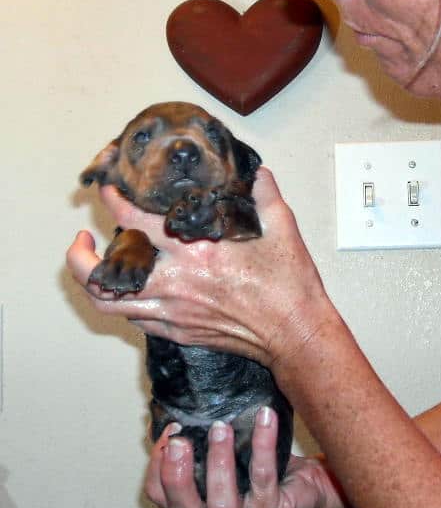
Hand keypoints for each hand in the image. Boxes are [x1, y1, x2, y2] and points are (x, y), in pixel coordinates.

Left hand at [66, 168, 335, 367]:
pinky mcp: (177, 332)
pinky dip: (123, 302)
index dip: (114, 202)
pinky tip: (130, 288)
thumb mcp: (282, 229)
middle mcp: (176, 284)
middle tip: (82, 238)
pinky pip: (134, 319)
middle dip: (80, 254)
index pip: (136, 223)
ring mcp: (173, 312)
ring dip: (92, 283)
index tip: (107, 190)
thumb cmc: (288, 286)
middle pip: (102, 276)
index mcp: (196, 252)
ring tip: (94, 266)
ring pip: (109, 305)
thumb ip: (265, 195)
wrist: (294, 334)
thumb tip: (257, 172)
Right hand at [145, 407, 345, 507]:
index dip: (159, 466)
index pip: (162, 498)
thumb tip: (172, 412)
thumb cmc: (265, 476)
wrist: (312, 492)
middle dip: (178, 474)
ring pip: (222, 504)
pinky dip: (262, 443)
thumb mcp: (226, 464)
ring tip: (220, 427)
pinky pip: (264, 477)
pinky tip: (265, 417)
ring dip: (218, 462)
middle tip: (179, 439)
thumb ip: (201, 449)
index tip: (167, 433)